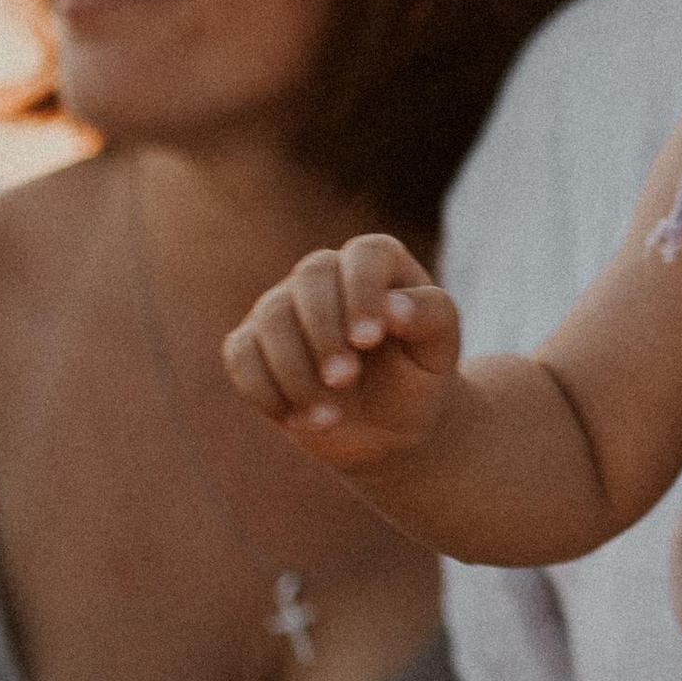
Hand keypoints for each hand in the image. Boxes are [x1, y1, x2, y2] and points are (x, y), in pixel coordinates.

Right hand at [223, 237, 461, 466]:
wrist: (392, 424)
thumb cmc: (421, 374)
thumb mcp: (440, 349)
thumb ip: (430, 316)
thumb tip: (393, 307)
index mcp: (377, 264)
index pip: (365, 256)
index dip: (362, 293)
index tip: (368, 340)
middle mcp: (326, 275)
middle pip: (309, 279)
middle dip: (323, 333)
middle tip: (344, 381)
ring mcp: (284, 307)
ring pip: (271, 318)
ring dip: (295, 371)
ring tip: (329, 417)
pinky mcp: (253, 344)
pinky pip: (241, 355)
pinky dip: (266, 391)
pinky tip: (299, 419)